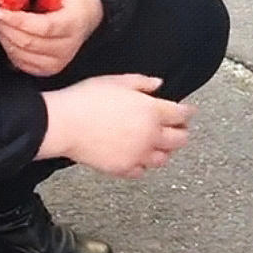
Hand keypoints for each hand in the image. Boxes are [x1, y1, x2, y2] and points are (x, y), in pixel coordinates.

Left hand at [0, 0, 103, 75]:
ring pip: (20, 54)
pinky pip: (20, 63)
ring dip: (5, 36)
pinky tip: (11, 34)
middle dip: (5, 26)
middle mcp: (67, 46)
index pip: (43, 27)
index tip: (0, 11)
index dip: (18, 20)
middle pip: (28, 42)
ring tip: (4, 20)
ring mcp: (58, 61)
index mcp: (72, 22)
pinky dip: (10, 48)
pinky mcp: (48, 69)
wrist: (86, 15)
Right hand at [36, 74, 195, 178]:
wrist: (64, 124)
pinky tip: (137, 158)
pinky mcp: (124, 168)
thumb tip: (158, 84)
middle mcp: (150, 135)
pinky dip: (142, 165)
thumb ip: (142, 83)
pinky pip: (141, 171)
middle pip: (180, 140)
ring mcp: (138, 154)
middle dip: (181, 133)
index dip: (187, 112)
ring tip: (158, 145)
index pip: (182, 114)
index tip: (188, 112)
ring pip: (163, 159)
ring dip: (164, 151)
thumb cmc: (86, 99)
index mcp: (152, 111)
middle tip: (177, 129)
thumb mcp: (117, 81)